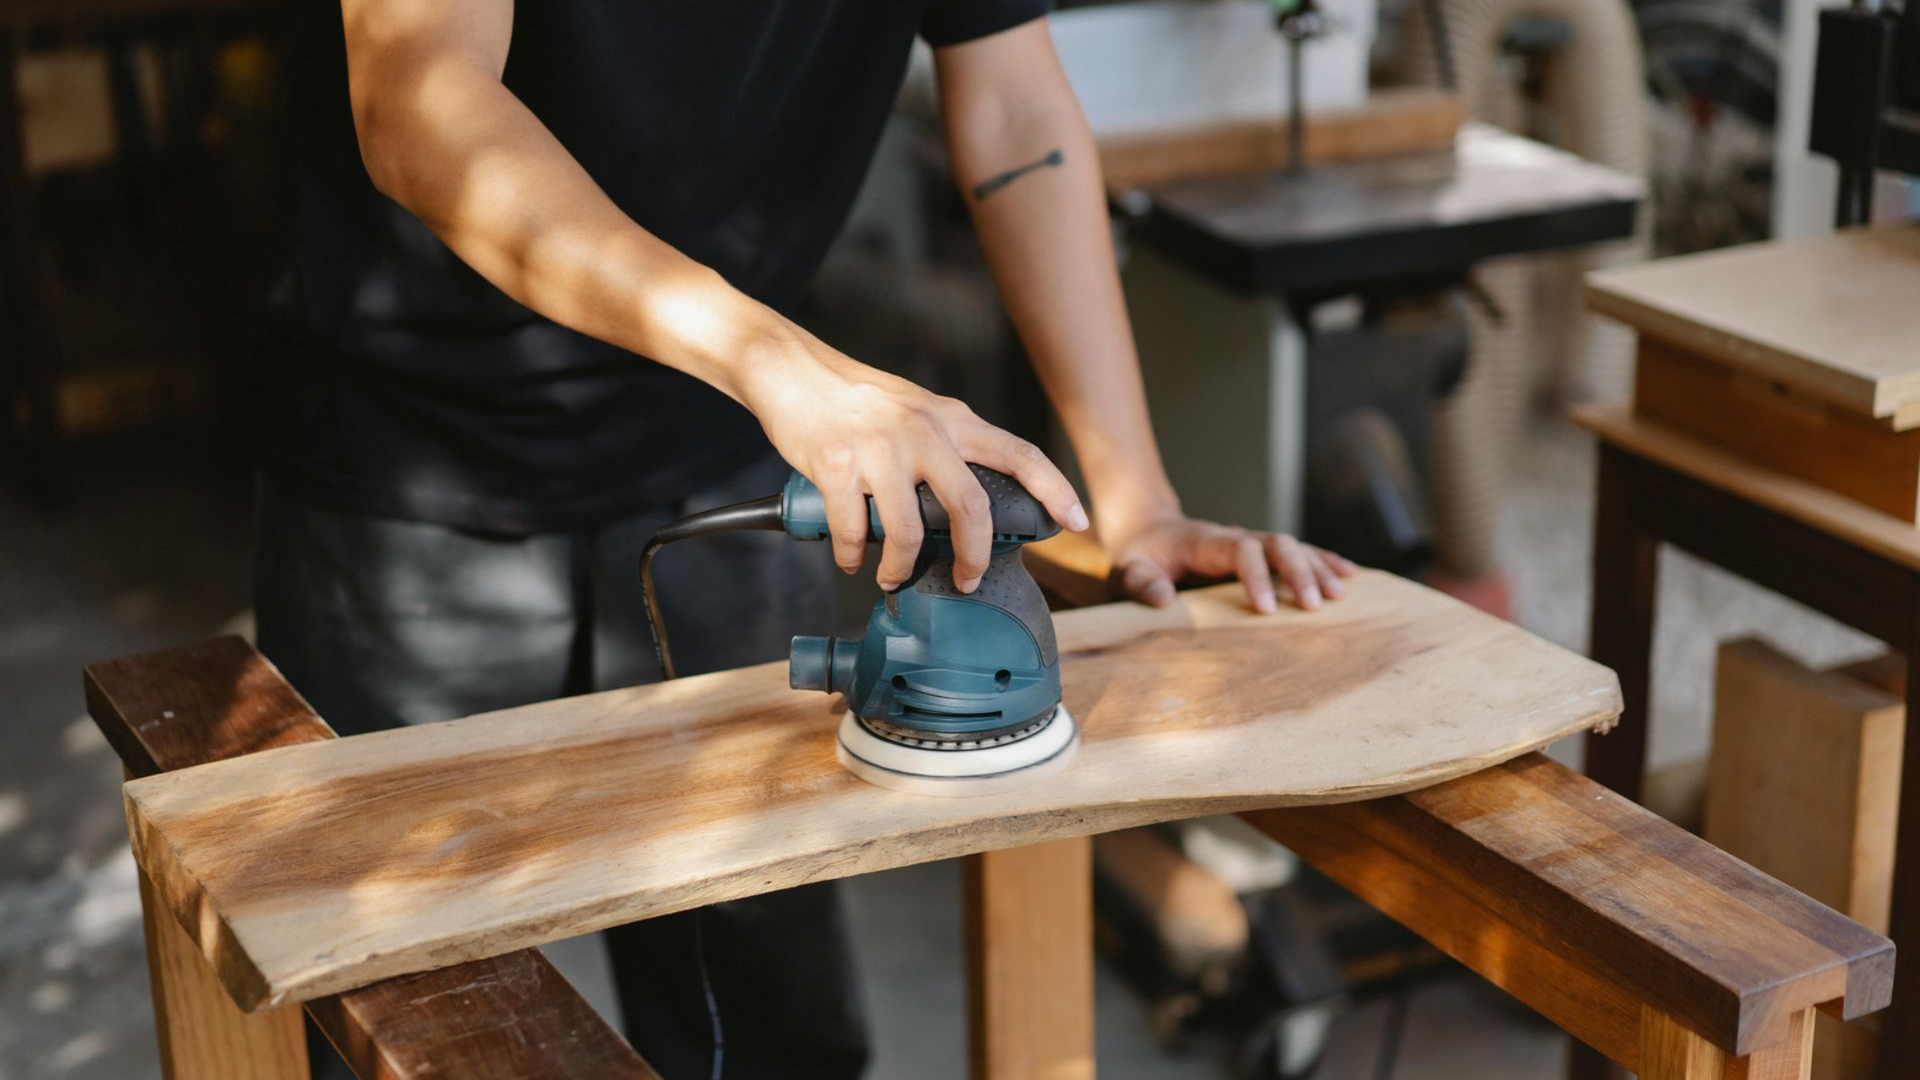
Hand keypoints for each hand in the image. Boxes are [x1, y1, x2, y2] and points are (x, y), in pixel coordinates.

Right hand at [739, 329, 1088, 592]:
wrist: (790, 369)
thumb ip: (947, 445)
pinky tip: (851, 558)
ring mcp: (880, 449)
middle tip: (967, 580)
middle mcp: (923, 431)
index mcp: (952, 419)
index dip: (1055, 489)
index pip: (1019, 453)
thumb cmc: (855, 398)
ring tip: (891, 577)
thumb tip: (969, 502)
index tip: (1077, 521)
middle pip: (970, 507)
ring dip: (899, 568)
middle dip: (974, 558)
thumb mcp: (917, 409)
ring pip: (907, 531)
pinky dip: (852, 555)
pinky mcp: (837, 465)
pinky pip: (853, 530)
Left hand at [1105, 514, 1356, 612]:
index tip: (1265, 609)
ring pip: (1292, 546)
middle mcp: (1235, 537)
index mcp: (1205, 542)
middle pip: (1276, 543)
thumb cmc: (1139, 555)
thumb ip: (1141, 583)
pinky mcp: (1260, 552)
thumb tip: (1163, 601)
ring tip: (1339, 596)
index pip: (1240, 550)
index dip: (1256, 575)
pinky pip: (1297, 552)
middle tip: (1314, 606)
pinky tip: (1348, 575)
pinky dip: (1322, 561)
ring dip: (1317, 568)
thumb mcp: (1127, 570)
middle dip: (1298, 572)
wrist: (1148, 531)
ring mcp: (1250, 542)